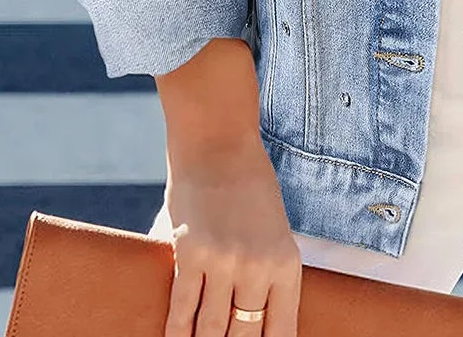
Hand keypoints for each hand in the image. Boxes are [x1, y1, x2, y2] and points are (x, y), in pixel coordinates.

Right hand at [162, 132, 302, 336]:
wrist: (219, 143)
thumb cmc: (249, 187)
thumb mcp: (274, 231)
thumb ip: (267, 274)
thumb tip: (249, 320)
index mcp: (286, 264)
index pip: (280, 333)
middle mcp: (259, 267)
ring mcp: (225, 261)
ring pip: (210, 330)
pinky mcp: (192, 253)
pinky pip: (182, 308)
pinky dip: (176, 331)